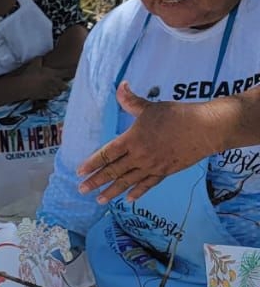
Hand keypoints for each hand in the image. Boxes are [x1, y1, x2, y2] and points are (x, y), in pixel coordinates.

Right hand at [15, 60, 69, 101]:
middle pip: (65, 86)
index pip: (67, 73)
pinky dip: (51, 96)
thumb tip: (40, 57)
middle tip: (60, 84)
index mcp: (54, 74)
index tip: (75, 71)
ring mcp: (51, 90)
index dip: (72, 72)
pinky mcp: (46, 96)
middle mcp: (55, 83)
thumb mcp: (34, 63)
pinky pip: (52, 97)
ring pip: (59, 93)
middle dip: (64, 85)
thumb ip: (39, 60)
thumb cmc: (29, 74)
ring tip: (54, 89)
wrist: (24, 86)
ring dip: (58, 91)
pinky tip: (48, 94)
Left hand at [77, 81, 220, 203]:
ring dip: (112, 191)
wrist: (206, 129)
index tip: (80, 172)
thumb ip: (131, 101)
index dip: (92, 163)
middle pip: (113, 171)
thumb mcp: (150, 107)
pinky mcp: (165, 171)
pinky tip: (129, 199)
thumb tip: (121, 86)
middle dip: (96, 181)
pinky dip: (137, 192)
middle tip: (82, 190)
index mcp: (132, 140)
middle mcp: (139, 156)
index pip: (106, 154)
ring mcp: (152, 166)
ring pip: (128, 181)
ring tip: (100, 200)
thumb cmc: (177, 115)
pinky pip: (147, 184)